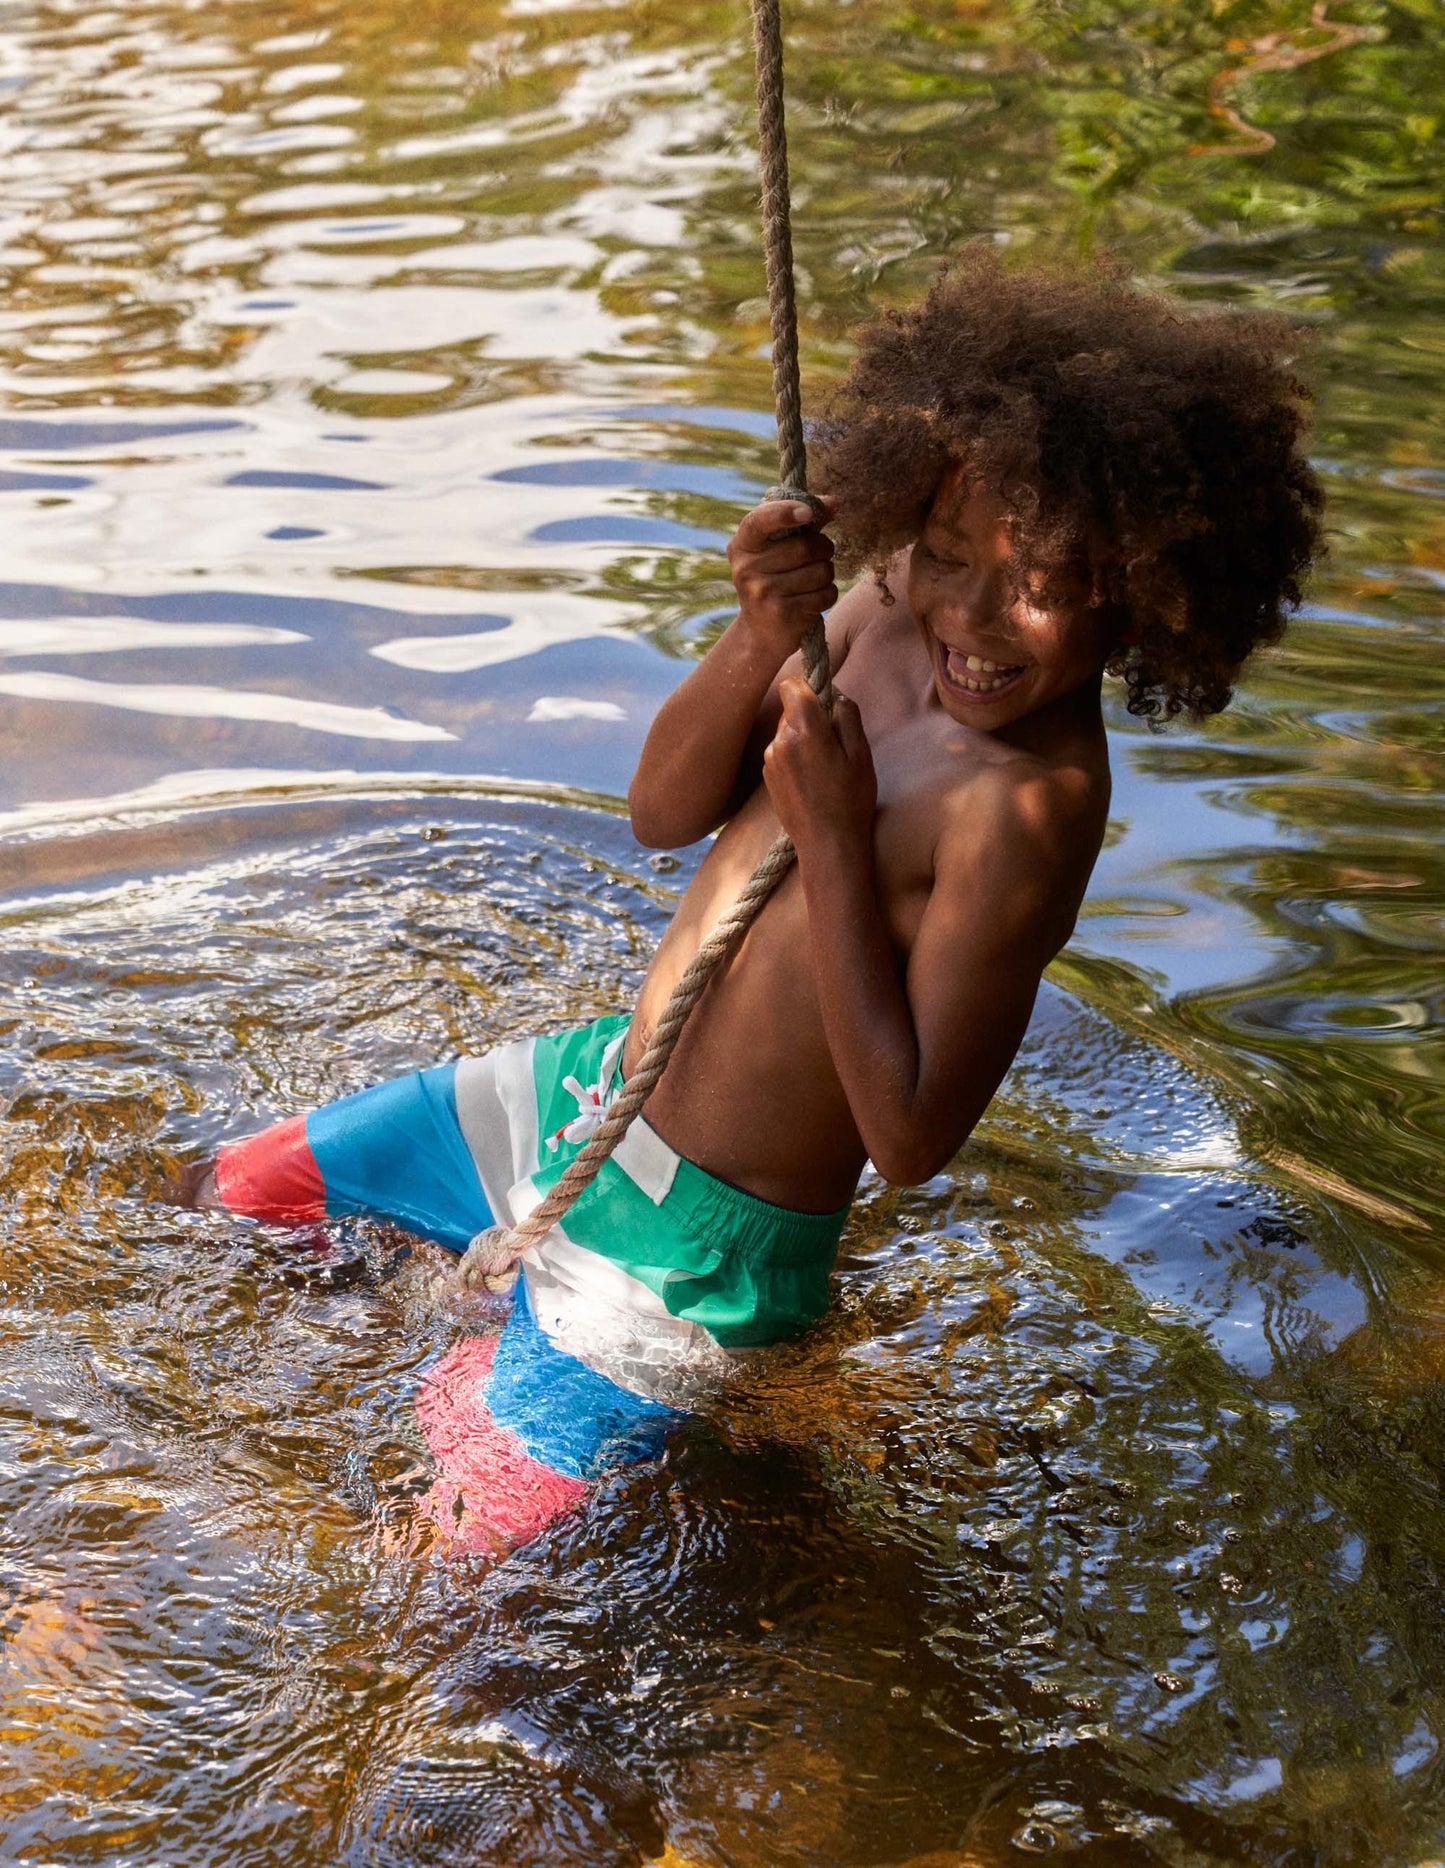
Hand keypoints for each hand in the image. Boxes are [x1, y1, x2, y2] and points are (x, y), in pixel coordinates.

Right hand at [727, 498, 837, 656]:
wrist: (761, 634)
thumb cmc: (774, 580)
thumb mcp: (778, 550)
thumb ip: (805, 523)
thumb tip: (835, 502)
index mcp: (743, 545)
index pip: (760, 520)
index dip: (785, 512)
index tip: (808, 513)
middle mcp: (747, 568)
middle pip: (806, 546)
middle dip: (824, 548)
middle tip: (819, 556)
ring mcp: (763, 593)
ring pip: (821, 570)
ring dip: (827, 574)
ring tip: (812, 581)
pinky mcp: (782, 614)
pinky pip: (825, 594)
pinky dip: (827, 595)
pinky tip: (812, 600)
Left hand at [763, 679, 875, 856]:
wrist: (826, 844)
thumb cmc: (850, 801)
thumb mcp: (861, 754)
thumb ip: (847, 715)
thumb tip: (834, 694)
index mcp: (805, 730)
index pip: (792, 685)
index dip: (809, 688)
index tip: (825, 704)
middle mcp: (780, 740)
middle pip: (791, 710)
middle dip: (811, 718)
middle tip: (835, 745)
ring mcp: (770, 759)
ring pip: (786, 732)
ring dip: (803, 739)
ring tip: (824, 768)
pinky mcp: (767, 775)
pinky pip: (781, 752)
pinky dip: (795, 757)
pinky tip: (811, 781)